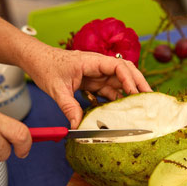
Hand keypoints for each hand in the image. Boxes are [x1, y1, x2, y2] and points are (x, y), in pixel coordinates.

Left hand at [22, 44, 151, 128]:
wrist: (36, 59)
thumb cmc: (45, 66)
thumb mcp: (56, 89)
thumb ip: (68, 107)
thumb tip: (77, 126)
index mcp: (91, 61)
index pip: (118, 66)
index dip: (129, 80)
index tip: (135, 94)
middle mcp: (98, 66)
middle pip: (126, 72)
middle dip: (139, 84)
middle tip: (150, 99)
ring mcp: (96, 74)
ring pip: (119, 83)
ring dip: (130, 93)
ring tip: (141, 107)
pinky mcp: (93, 82)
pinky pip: (109, 91)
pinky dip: (116, 100)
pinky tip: (122, 112)